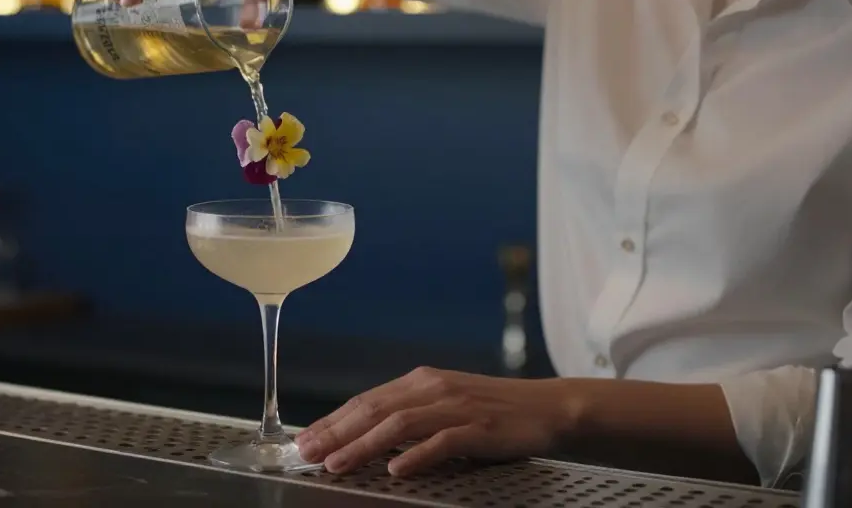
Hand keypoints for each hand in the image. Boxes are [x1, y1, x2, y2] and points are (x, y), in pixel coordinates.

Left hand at [295, 367, 579, 476]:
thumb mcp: (444, 404)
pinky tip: (396, 469)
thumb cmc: (492, 411)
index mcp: (420, 381)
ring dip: (364, 445)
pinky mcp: (479, 427)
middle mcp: (433, 388)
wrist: (547, 407)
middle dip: (336, 433)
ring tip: (338, 465)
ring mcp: (456, 406)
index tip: (304, 440)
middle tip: (307, 454)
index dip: (332, 421)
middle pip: (374, 410)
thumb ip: (408, 415)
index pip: (366, 401)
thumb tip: (362, 434)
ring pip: (399, 424)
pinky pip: (442, 442)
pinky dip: (417, 456)